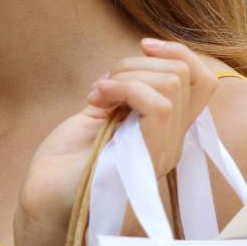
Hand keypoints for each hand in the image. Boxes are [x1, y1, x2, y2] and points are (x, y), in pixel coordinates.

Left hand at [12, 38, 222, 245]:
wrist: (43, 199)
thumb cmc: (64, 162)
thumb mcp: (100, 112)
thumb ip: (124, 91)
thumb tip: (139, 60)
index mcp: (164, 131)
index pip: (203, 82)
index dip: (180, 53)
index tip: (143, 47)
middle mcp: (171, 142)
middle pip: (186, 74)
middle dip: (137, 64)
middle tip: (102, 86)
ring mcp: (161, 151)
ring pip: (172, 84)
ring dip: (126, 76)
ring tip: (96, 96)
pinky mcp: (146, 156)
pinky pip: (159, 103)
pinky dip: (124, 88)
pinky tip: (95, 100)